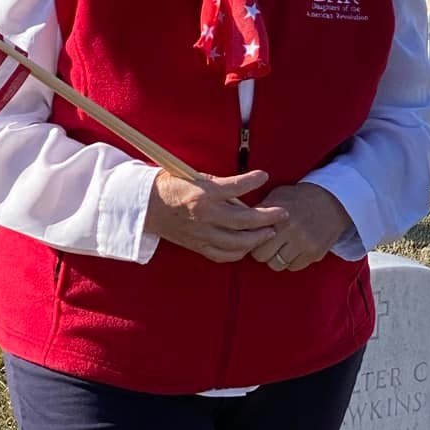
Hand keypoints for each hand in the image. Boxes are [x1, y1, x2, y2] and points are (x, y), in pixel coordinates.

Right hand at [144, 168, 282, 263]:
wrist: (146, 206)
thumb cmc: (171, 186)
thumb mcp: (195, 177)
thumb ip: (220, 186)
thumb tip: (243, 192)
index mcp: (203, 193)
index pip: (236, 186)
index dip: (253, 180)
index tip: (265, 175)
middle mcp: (205, 215)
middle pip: (245, 220)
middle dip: (268, 217)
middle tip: (283, 214)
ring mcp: (202, 233)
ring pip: (238, 242)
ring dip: (258, 238)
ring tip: (270, 232)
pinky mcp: (198, 245)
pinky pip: (224, 254)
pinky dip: (239, 252)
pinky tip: (248, 246)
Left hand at [249, 182, 350, 272]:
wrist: (334, 200)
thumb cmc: (300, 197)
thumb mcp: (278, 195)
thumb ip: (260, 209)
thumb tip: (240, 223)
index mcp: (278, 215)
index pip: (252, 238)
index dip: (250, 239)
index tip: (255, 236)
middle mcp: (291, 230)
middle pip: (261, 256)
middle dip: (261, 252)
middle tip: (266, 245)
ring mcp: (304, 243)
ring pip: (277, 265)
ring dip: (276, 258)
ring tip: (281, 248)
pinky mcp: (315, 253)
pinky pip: (294, 268)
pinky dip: (291, 262)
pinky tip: (294, 250)